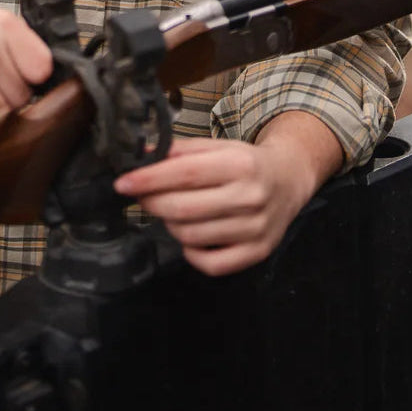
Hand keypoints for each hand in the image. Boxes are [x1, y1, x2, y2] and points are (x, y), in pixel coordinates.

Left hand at [113, 112, 342, 275]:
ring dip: (170, 224)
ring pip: (191, 236)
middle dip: (152, 202)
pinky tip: (191, 236)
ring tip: (173, 210)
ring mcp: (256, 229)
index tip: (123, 182)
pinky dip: (191, 253)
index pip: (185, 173)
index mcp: (240, 164)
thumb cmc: (245, 162)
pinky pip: (211, 264)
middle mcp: (250, 197)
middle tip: (143, 195)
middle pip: (184, 208)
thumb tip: (141, 156)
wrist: (288, 180)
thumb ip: (178, 150)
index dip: (149, 179)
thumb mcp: (216, 146)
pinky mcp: (258, 252)